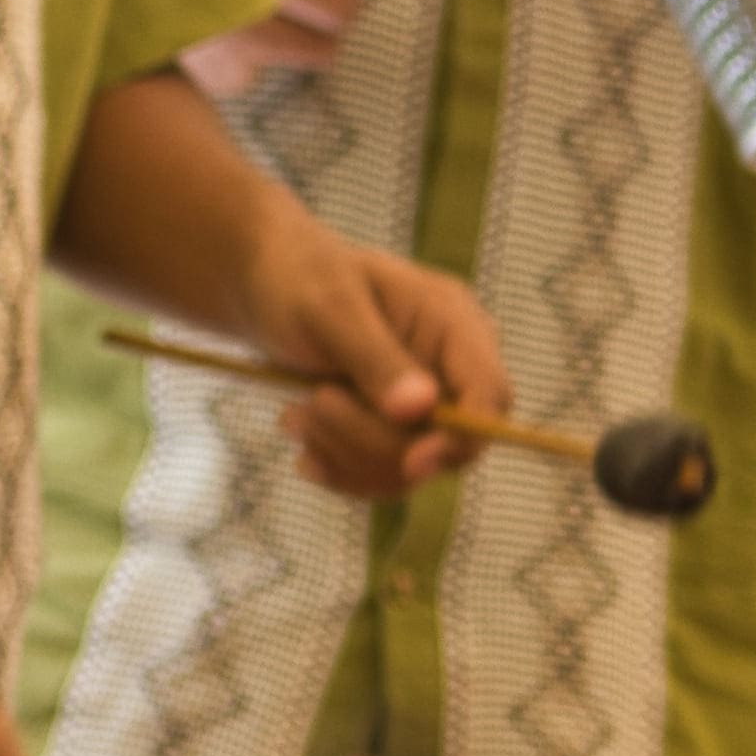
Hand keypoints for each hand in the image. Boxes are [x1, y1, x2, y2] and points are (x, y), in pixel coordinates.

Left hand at [235, 221, 506, 499]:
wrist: (264, 287)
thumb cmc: (299, 279)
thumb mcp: (329, 308)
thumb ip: (374, 355)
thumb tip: (421, 408)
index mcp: (454, 322)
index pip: (490, 393)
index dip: (463, 436)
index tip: (410, 462)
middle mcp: (451, 367)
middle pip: (450, 443)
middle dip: (375, 441)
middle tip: (310, 403)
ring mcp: (424, 402)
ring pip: (410, 468)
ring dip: (346, 454)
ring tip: (293, 414)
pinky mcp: (394, 429)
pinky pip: (384, 475)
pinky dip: (339, 467)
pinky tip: (301, 439)